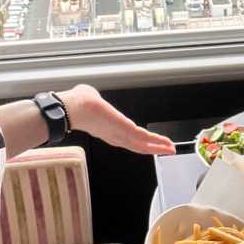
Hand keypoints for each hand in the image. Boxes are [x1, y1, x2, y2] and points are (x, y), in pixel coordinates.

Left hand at [59, 84, 175, 155]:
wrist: (73, 108)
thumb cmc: (77, 104)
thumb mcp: (90, 100)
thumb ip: (94, 99)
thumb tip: (89, 93)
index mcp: (107, 130)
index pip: (128, 139)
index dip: (140, 143)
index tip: (150, 144)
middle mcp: (114, 135)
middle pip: (138, 145)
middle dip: (153, 148)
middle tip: (167, 150)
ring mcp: (119, 134)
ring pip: (143, 144)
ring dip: (158, 147)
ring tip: (171, 149)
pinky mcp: (124, 130)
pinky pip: (143, 139)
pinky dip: (156, 143)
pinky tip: (165, 145)